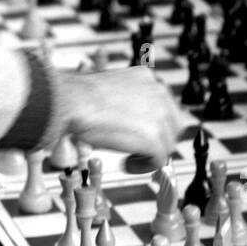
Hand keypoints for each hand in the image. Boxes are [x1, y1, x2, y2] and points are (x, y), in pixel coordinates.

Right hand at [58, 67, 181, 159]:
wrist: (73, 100)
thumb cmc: (81, 95)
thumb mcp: (111, 88)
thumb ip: (127, 100)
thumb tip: (130, 119)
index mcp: (148, 79)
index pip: (166, 107)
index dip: (155, 126)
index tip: (142, 135)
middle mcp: (159, 94)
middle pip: (173, 127)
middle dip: (158, 141)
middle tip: (138, 150)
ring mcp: (159, 116)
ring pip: (167, 145)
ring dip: (150, 155)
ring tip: (128, 158)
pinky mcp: (153, 138)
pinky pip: (159, 160)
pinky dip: (144, 166)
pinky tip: (127, 164)